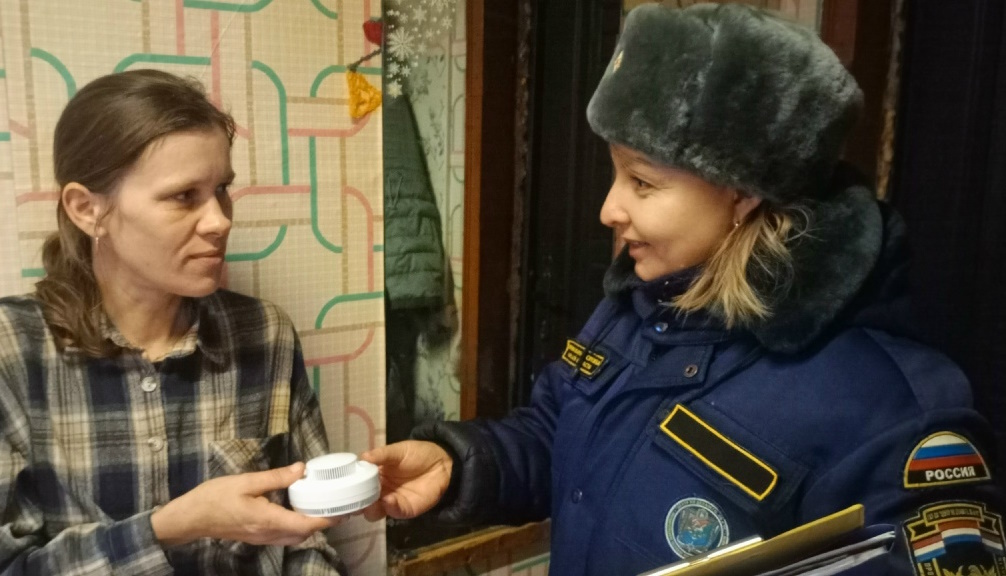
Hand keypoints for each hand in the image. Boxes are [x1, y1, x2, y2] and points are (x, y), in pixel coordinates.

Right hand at [151, 462, 342, 546]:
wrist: (189, 518)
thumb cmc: (214, 498)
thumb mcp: (246, 481)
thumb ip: (275, 477)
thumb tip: (301, 470)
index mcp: (268, 520)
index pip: (306, 526)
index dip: (327, 520)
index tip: (343, 510)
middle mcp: (268, 534)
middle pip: (303, 534)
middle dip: (321, 523)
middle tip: (334, 504)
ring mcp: (261, 538)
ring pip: (293, 537)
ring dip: (309, 525)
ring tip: (319, 505)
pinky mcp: (255, 536)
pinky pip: (282, 536)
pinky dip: (295, 526)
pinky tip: (295, 509)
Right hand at [359, 440, 452, 520]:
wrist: (442, 463)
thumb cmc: (418, 454)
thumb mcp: (398, 450)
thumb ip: (381, 455)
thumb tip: (362, 457)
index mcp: (375, 475)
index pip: (357, 483)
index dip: (350, 485)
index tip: (343, 485)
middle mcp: (379, 490)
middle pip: (362, 500)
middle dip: (356, 501)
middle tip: (352, 497)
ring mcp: (391, 501)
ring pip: (374, 511)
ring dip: (369, 508)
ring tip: (369, 501)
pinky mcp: (405, 509)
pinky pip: (393, 512)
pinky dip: (388, 507)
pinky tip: (387, 500)